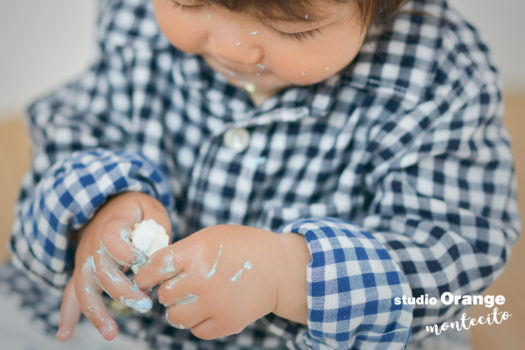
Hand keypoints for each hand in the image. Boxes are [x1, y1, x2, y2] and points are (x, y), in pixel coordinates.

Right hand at [56, 192, 170, 340]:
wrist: (108, 203)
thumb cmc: (136, 209)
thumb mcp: (151, 208)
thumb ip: (157, 226)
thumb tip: (158, 253)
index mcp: (111, 225)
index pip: (112, 240)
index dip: (125, 252)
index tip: (140, 260)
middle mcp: (93, 244)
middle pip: (101, 271)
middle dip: (122, 292)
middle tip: (145, 305)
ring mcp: (84, 260)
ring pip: (84, 288)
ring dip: (96, 312)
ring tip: (110, 332)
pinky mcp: (82, 272)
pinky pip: (71, 293)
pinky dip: (67, 314)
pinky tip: (65, 334)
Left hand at [134, 225, 309, 339]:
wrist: (279, 268)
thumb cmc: (242, 247)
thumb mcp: (211, 236)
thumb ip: (183, 251)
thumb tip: (153, 270)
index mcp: (196, 253)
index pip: (154, 268)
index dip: (145, 275)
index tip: (145, 279)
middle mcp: (202, 279)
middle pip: (165, 295)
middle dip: (169, 291)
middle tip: (181, 286)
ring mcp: (214, 304)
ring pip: (175, 317)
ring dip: (180, 309)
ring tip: (192, 300)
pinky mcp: (226, 323)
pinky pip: (196, 330)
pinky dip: (198, 322)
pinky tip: (209, 309)